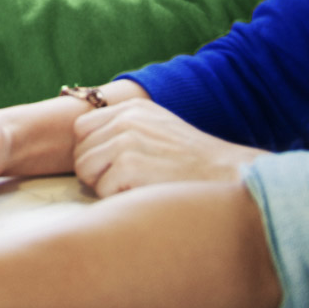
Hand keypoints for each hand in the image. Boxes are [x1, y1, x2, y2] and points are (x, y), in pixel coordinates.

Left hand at [73, 98, 263, 198]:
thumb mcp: (160, 130)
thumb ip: (126, 130)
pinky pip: (101, 189)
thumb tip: (86, 146)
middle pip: (80, 152)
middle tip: (128, 183)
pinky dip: (119, 199)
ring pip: (85, 171)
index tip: (113, 166)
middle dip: (96, 173)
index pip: (81, 129)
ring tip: (137, 188)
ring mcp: (127, 141)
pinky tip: (146, 194)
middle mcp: (126, 119)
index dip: (92, 152)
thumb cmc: (194, 164)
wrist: (228, 177)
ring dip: (104, 187)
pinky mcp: (129, 166)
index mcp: (132, 108)